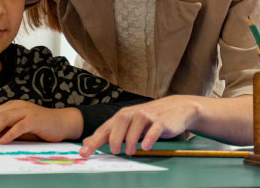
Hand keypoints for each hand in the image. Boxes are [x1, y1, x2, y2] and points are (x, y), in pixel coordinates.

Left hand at [0, 100, 82, 143]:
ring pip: (4, 119)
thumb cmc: (40, 126)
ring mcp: (26, 111)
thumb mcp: (20, 126)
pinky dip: (9, 134)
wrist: (62, 122)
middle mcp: (18, 106)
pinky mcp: (34, 120)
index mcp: (13, 106)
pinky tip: (3, 142)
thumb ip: (7, 128)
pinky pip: (18, 127)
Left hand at [79, 95, 200, 156]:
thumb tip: (87, 142)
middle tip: (115, 151)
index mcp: (122, 116)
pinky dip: (149, 137)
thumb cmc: (148, 119)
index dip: (94, 140)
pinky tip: (146, 146)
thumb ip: (109, 134)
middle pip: (119, 123)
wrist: (175, 108)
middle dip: (114, 138)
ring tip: (130, 152)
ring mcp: (147, 116)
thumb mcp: (128, 125)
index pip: (105, 128)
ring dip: (130, 139)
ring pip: (135, 125)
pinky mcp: (161, 121)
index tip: (84, 153)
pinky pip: (154, 129)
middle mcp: (132, 114)